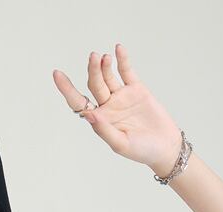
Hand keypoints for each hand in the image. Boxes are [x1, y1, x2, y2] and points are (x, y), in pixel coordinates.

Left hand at [53, 44, 182, 174]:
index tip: (57, 74)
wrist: (165, 146)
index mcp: (100, 120)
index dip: (67, 89)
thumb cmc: (141, 150)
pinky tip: (118, 49)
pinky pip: (126, 72)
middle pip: (95, 85)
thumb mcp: (121, 144)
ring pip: (108, 76)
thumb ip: (104, 130)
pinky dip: (122, 60)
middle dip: (93, 71)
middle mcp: (108, 106)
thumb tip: (89, 114)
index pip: (79, 102)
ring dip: (104, 65)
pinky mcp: (136, 89)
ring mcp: (121, 96)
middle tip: (94, 57)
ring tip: (104, 58)